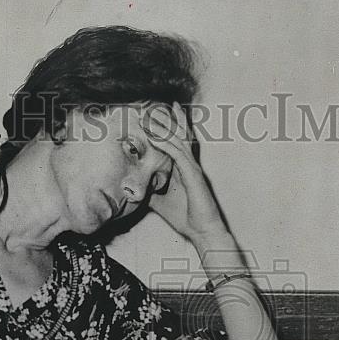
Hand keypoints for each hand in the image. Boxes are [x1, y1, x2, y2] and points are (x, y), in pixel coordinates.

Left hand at [141, 101, 223, 244]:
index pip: (177, 142)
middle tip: (150, 108)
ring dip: (162, 127)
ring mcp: (192, 168)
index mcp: (184, 169)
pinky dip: (165, 143)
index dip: (168, 127)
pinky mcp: (193, 174)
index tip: (155, 114)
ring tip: (148, 117)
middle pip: (178, 135)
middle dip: (165, 120)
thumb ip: (151, 193)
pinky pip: (178, 154)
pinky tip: (154, 136)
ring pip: (177, 140)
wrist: (202, 231)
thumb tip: (136, 190)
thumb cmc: (187, 217)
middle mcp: (189, 164)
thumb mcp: (161, 203)